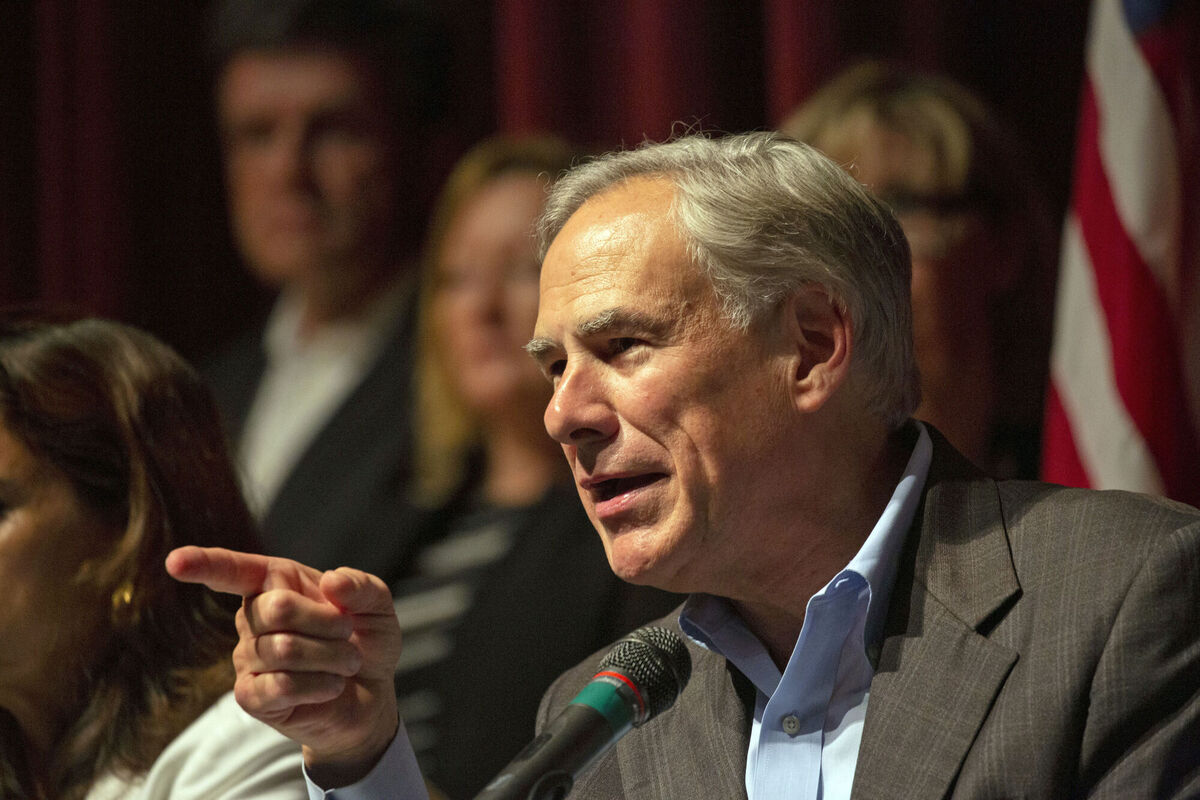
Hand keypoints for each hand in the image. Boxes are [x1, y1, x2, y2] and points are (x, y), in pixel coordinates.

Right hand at [166, 546, 400, 785]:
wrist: (371, 695)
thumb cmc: (366, 641)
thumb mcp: (378, 607)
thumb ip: (362, 587)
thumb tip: (331, 580)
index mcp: (276, 584)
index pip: (233, 570)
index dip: (204, 564)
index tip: (175, 563)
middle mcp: (252, 618)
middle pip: (277, 608)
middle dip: (328, 623)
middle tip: (348, 635)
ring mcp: (247, 658)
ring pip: (283, 650)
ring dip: (332, 657)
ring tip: (346, 663)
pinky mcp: (252, 697)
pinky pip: (279, 686)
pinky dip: (318, 685)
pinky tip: (330, 686)